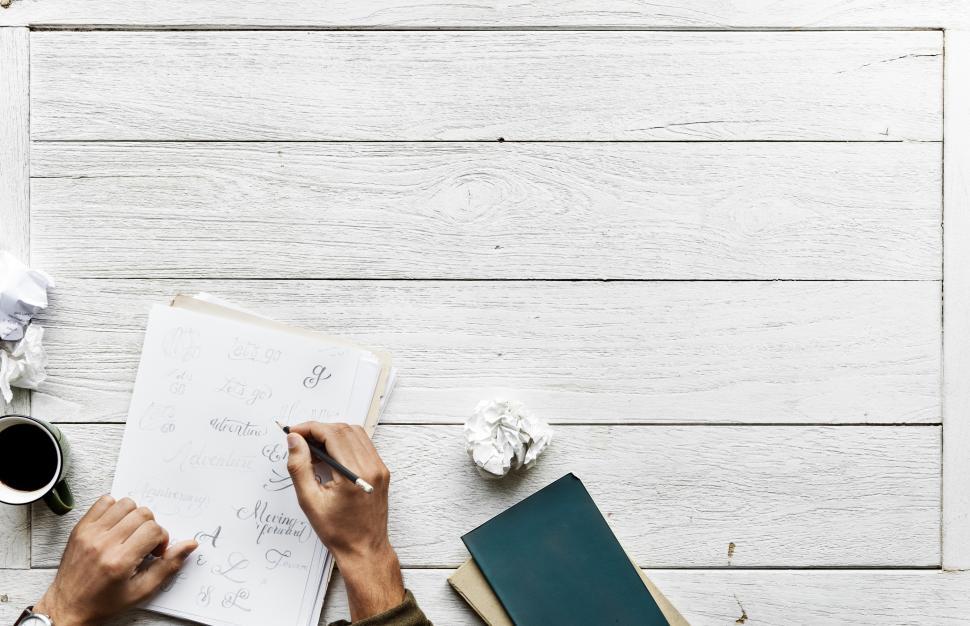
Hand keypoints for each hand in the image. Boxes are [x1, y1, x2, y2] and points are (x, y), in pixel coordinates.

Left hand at [34, 496, 197, 625]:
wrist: (67, 606)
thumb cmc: (102, 602)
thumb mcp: (141, 591)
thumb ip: (168, 566)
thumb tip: (189, 545)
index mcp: (119, 561)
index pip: (153, 530)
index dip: (161, 539)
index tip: (155, 550)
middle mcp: (103, 544)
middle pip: (143, 514)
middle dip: (150, 527)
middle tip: (144, 543)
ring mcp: (90, 533)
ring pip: (126, 504)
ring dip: (134, 517)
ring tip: (130, 534)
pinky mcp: (80, 528)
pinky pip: (104, 502)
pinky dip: (115, 509)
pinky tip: (116, 526)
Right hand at [286, 422, 403, 620]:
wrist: (364, 549)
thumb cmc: (338, 531)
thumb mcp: (309, 501)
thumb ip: (299, 467)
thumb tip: (294, 440)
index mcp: (354, 474)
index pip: (332, 434)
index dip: (310, 428)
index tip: (293, 432)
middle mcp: (372, 466)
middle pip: (344, 430)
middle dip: (319, 429)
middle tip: (299, 441)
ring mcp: (380, 468)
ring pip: (355, 434)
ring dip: (332, 434)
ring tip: (312, 450)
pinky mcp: (382, 471)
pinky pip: (363, 445)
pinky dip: (344, 443)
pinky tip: (329, 457)